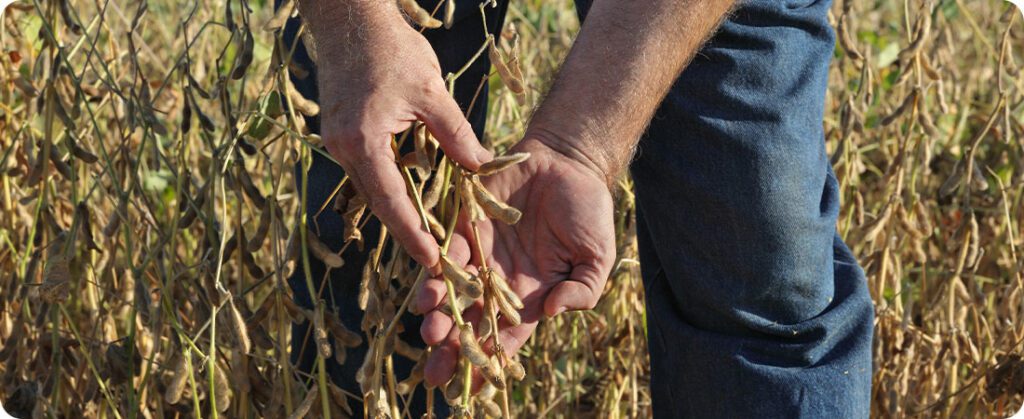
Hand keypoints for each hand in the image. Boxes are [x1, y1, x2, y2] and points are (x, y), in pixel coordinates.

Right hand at [316, 11, 491, 268]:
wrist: (349, 18)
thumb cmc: (392, 48)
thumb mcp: (432, 92)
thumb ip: (455, 134)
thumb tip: (481, 167)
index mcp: (363, 140)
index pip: (390, 201)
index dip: (412, 234)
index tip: (432, 259)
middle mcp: (343, 148)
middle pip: (377, 202)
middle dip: (405, 231)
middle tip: (435, 258)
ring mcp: (336, 141)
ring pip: (371, 188)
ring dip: (397, 211)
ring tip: (426, 235)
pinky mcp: (339, 132)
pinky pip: (366, 170)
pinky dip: (388, 185)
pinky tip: (410, 196)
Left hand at [411, 137, 616, 386]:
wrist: (568, 161)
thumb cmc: (587, 211)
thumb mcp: (597, 255)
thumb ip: (583, 288)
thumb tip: (554, 311)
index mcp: (530, 296)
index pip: (505, 338)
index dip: (489, 363)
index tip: (473, 388)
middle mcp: (498, 281)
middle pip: (470, 322)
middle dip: (451, 348)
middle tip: (436, 368)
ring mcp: (479, 253)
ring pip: (452, 292)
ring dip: (439, 312)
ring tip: (430, 327)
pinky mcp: (465, 223)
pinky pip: (446, 250)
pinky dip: (436, 270)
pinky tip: (428, 287)